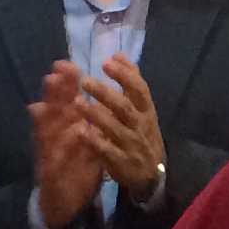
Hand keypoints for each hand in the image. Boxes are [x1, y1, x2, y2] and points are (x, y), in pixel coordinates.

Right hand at [29, 62, 102, 228]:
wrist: (64, 204)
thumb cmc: (76, 170)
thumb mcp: (85, 144)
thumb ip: (85, 123)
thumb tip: (86, 98)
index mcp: (65, 131)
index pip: (64, 105)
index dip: (65, 86)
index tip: (68, 65)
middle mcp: (54, 140)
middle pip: (52, 114)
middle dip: (53, 95)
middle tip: (55, 73)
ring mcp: (49, 157)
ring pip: (46, 135)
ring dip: (46, 120)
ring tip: (46, 104)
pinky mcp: (50, 176)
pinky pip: (54, 164)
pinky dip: (58, 152)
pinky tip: (65, 140)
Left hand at [79, 52, 168, 198]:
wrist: (151, 174)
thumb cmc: (142, 133)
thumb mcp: (143, 109)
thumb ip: (130, 83)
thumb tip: (118, 54)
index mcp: (147, 111)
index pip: (140, 90)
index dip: (125, 75)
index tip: (106, 62)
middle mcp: (141, 126)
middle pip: (125, 107)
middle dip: (106, 93)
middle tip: (84, 81)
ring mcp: (131, 144)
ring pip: (114, 128)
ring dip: (96, 114)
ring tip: (77, 102)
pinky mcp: (121, 162)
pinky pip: (107, 151)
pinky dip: (95, 141)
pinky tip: (80, 132)